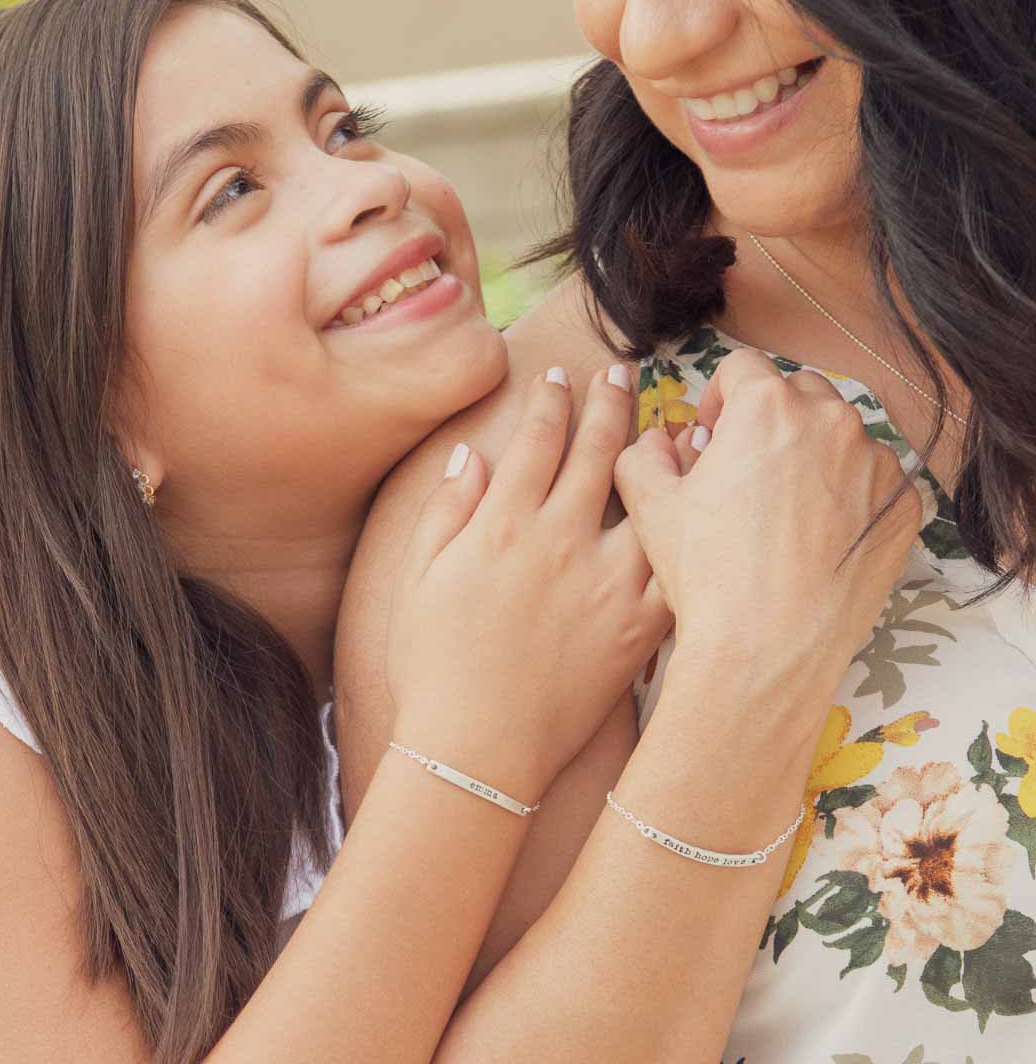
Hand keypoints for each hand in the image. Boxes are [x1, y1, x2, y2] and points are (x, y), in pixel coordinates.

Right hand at [386, 366, 670, 801]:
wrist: (478, 748)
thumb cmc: (434, 665)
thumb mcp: (418, 578)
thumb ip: (448, 510)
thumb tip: (474, 454)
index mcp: (503, 524)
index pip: (537, 439)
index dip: (551, 399)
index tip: (561, 375)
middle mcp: (560, 540)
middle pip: (596, 452)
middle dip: (610, 403)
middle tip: (622, 373)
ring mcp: (606, 582)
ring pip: (647, 499)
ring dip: (661, 454)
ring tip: (674, 426)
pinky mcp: (637, 626)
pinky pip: (674, 567)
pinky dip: (691, 532)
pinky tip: (701, 510)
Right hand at [614, 349, 920, 741]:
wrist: (768, 648)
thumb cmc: (708, 573)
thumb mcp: (649, 505)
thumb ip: (642, 453)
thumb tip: (656, 441)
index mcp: (766, 407)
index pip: (742, 367)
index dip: (718, 397)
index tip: (711, 435)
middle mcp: (830, 421)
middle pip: (797, 392)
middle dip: (769, 419)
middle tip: (745, 469)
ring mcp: (876, 464)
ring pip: (840, 435)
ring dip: (811, 453)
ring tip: (783, 507)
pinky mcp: (903, 508)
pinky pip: (875, 481)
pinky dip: (849, 494)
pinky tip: (817, 535)